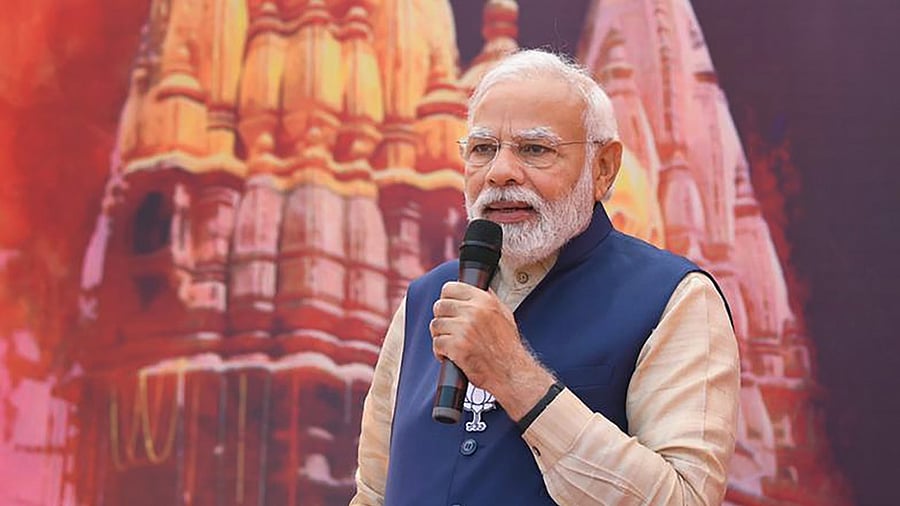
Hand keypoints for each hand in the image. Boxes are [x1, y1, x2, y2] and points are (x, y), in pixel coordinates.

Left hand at [429, 281, 555, 419]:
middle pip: (440, 306)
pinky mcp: (457, 346)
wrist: (511, 372)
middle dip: (442, 319)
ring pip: (436, 325)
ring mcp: (465, 328)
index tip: (447, 308)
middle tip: (448, 330)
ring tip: (451, 344)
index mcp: (484, 300)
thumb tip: (472, 287)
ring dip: (440, 336)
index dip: (445, 299)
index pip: (450, 288)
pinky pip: (437, 343)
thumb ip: (487, 299)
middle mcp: (474, 311)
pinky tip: (450, 356)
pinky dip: (440, 352)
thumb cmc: (507, 346)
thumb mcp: (503, 314)